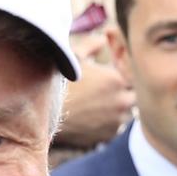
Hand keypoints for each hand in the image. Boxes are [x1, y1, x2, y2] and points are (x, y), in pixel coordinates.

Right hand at [52, 32, 134, 148]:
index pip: (134, 74)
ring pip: (126, 112)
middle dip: (124, 90)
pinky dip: (110, 121)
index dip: (124, 72)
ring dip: (118, 107)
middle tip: (107, 88)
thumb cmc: (57, 83)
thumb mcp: (73, 57)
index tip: (111, 73)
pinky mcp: (107, 136)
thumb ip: (92, 44)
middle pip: (134, 94)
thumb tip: (103, 39)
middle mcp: (121, 101)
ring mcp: (116, 121)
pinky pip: (116, 127)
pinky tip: (94, 115)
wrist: (42, 115)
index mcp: (117, 79)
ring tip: (99, 102)